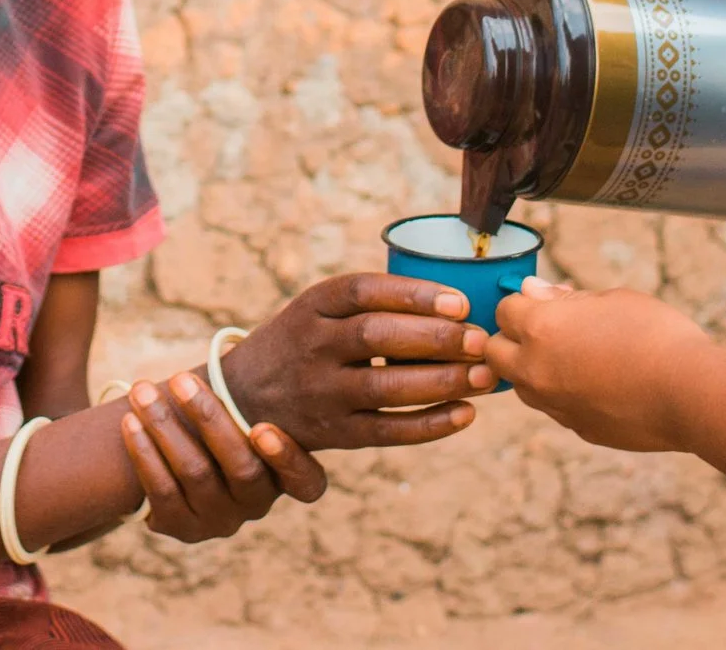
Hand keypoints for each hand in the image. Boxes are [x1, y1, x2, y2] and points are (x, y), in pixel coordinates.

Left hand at [117, 373, 327, 543]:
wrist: (170, 460)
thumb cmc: (213, 419)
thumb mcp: (237, 408)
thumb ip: (247, 394)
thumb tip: (254, 343)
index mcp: (282, 475)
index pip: (307, 483)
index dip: (287, 458)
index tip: (261, 427)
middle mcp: (256, 503)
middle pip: (242, 468)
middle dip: (208, 419)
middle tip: (179, 380)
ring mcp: (220, 521)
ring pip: (196, 474)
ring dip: (165, 427)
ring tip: (141, 392)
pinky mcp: (183, 527)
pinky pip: (162, 491)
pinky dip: (144, 452)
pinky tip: (129, 422)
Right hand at [218, 273, 492, 451]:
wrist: (243, 396)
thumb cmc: (302, 344)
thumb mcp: (318, 311)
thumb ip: (370, 306)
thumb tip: (456, 309)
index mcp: (312, 305)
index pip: (363, 291)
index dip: (413, 295)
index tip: (459, 302)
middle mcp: (312, 346)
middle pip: (376, 337)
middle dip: (435, 338)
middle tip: (479, 340)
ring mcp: (321, 392)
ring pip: (385, 388)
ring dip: (441, 381)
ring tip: (482, 376)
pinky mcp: (333, 433)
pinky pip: (387, 432)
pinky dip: (430, 425)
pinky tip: (465, 414)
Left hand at [486, 278, 714, 451]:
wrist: (690, 393)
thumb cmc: (655, 335)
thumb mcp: (612, 300)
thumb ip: (565, 299)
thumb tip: (535, 291)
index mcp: (540, 328)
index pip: (504, 311)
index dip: (522, 303)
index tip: (542, 302)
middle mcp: (536, 369)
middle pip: (494, 353)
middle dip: (510, 339)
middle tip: (543, 331)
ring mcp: (554, 404)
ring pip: (520, 385)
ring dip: (532, 370)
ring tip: (572, 357)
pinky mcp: (576, 428)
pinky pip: (554, 408)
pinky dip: (562, 395)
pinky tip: (596, 384)